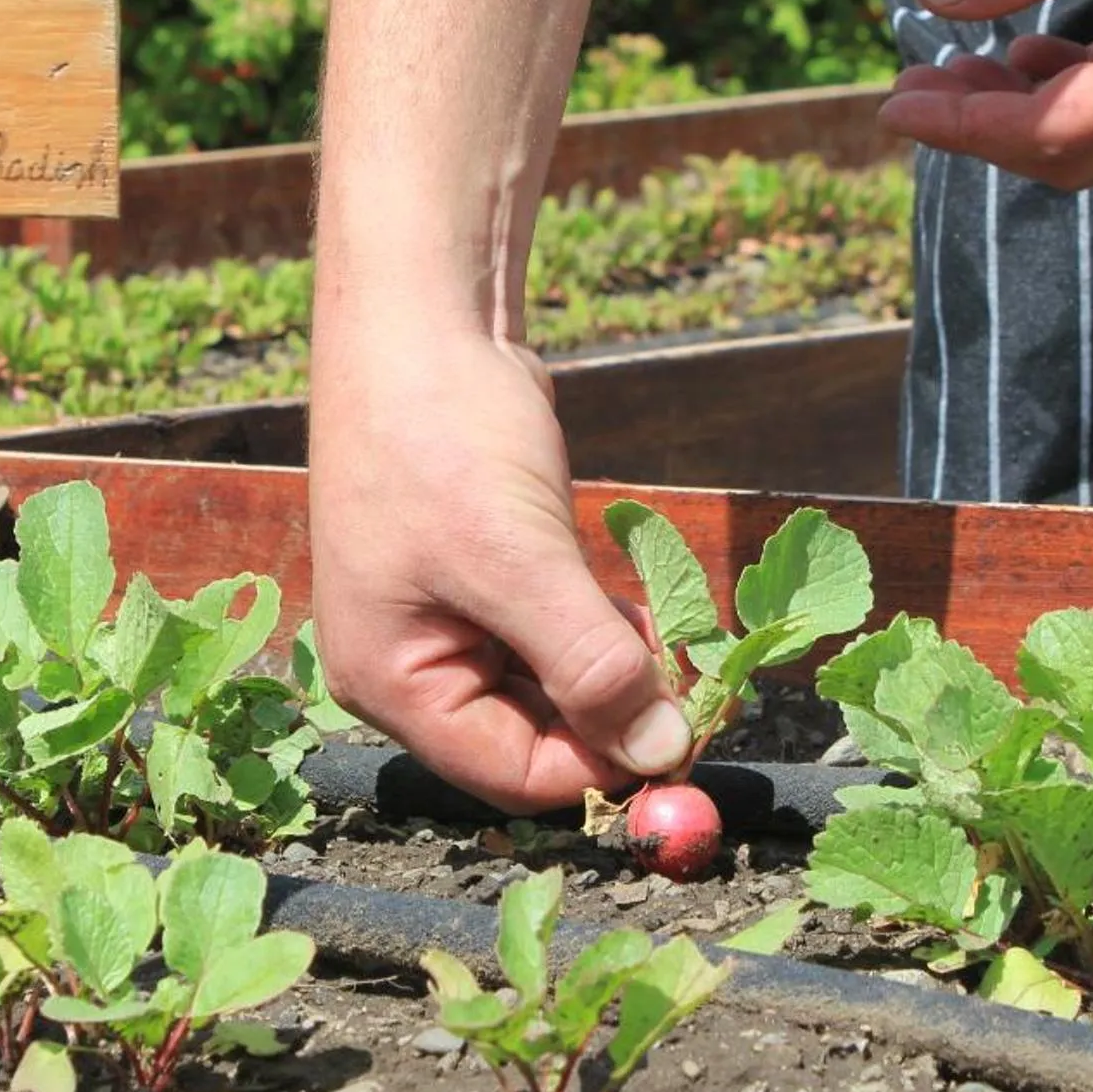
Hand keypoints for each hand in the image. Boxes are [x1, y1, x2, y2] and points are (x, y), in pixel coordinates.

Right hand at [307, 323, 691, 813]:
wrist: (417, 318)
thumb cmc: (440, 434)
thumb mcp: (518, 558)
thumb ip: (589, 665)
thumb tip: (664, 752)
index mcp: (391, 683)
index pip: (513, 774)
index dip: (603, 766)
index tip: (691, 735)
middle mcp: (412, 667)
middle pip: (533, 740)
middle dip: (617, 718)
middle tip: (701, 686)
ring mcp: (447, 622)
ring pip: (552, 690)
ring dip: (619, 675)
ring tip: (678, 640)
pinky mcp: (485, 580)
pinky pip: (552, 639)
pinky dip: (603, 634)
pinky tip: (644, 609)